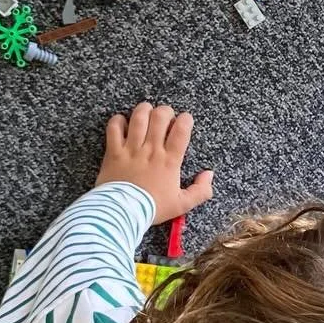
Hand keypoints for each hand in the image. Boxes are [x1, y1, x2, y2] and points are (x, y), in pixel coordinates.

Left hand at [95, 105, 213, 222]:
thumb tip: (209, 175)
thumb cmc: (152, 208)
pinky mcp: (114, 151)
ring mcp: (131, 148)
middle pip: (160, 117)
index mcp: (169, 160)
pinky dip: (118, 120)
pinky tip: (123, 122)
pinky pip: (114, 127)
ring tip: (146, 111)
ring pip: (139, 118)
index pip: (181, 131)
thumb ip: (200, 190)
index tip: (185, 120)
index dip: (186, 120)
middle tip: (165, 116)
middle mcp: (151, 150)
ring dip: (144, 110)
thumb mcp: (182, 204)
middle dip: (165, 112)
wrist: (122, 212)